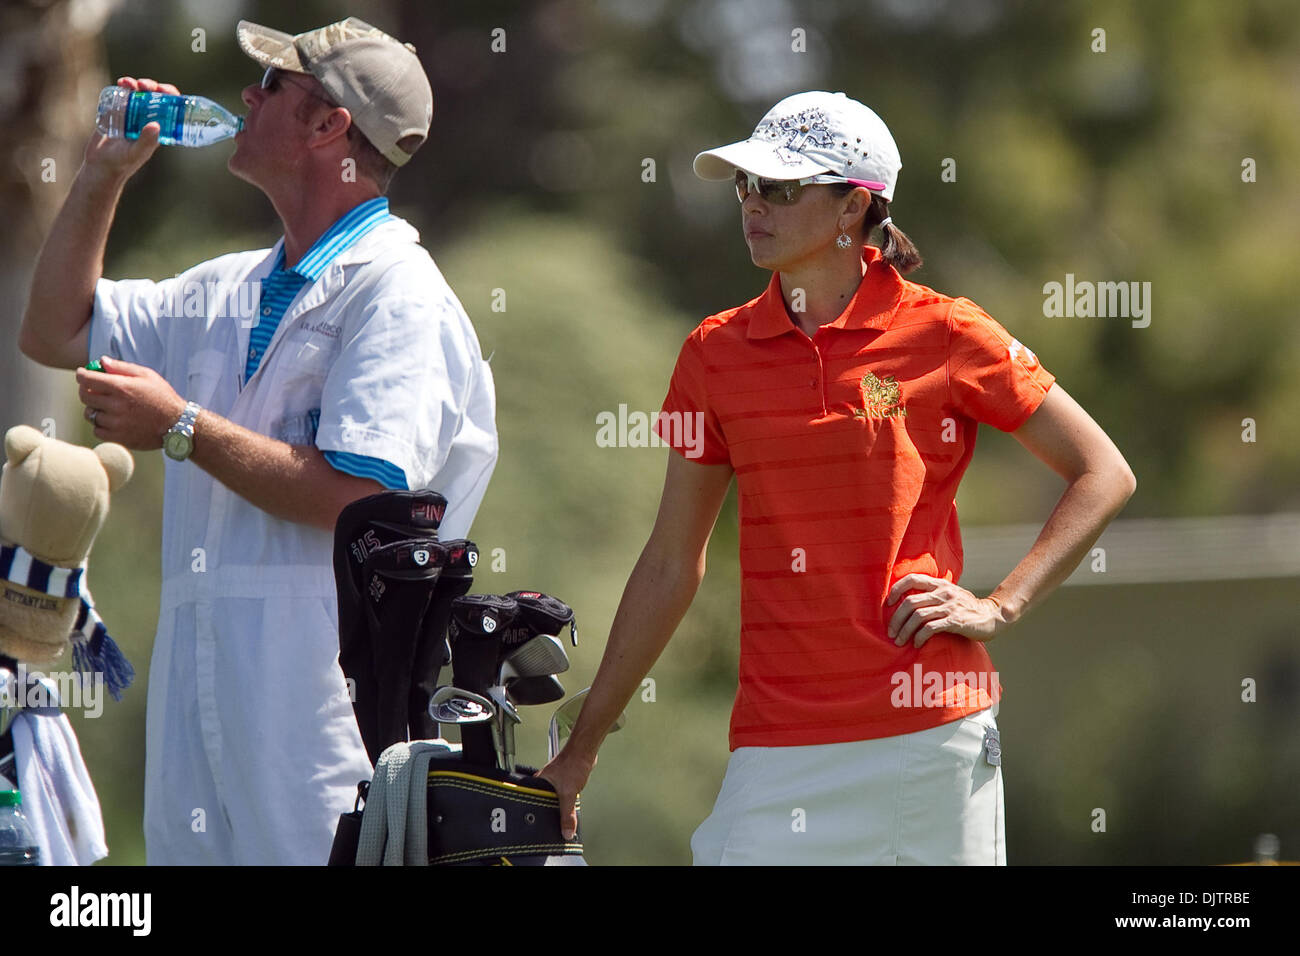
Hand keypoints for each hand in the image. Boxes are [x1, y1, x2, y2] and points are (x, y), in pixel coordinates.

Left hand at [76, 356, 185, 449]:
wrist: (177, 424)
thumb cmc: (162, 396)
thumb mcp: (147, 375)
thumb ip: (122, 367)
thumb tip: (101, 361)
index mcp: (121, 387)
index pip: (88, 379)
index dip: (82, 374)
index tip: (83, 374)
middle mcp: (116, 405)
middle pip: (85, 396)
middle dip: (86, 390)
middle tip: (93, 390)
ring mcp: (116, 423)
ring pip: (90, 414)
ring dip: (94, 409)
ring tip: (106, 407)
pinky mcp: (118, 437)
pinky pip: (97, 430)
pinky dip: (100, 425)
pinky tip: (112, 420)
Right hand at [83, 77, 179, 183]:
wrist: (99, 165)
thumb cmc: (121, 163)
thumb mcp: (136, 153)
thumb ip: (146, 142)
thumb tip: (156, 125)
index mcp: (158, 129)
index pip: (170, 109)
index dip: (170, 96)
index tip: (164, 90)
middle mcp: (147, 120)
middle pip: (155, 97)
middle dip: (153, 87)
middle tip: (145, 86)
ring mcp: (132, 115)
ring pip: (139, 93)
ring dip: (137, 84)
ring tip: (129, 83)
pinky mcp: (117, 112)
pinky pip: (122, 95)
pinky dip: (124, 87)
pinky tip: (121, 83)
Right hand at [535, 749, 595, 841]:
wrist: (585, 752)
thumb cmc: (573, 763)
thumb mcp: (569, 793)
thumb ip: (567, 814)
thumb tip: (567, 832)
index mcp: (537, 784)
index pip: (532, 805)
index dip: (537, 818)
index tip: (541, 829)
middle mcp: (543, 784)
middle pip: (543, 806)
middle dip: (550, 816)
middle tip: (554, 826)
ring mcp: (553, 784)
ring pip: (554, 803)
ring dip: (559, 810)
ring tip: (562, 817)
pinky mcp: (563, 784)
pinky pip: (561, 799)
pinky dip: (565, 804)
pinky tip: (568, 807)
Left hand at [884, 573, 1008, 648]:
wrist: (993, 616)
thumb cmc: (967, 608)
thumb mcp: (950, 595)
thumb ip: (933, 595)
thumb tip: (908, 602)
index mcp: (940, 584)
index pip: (912, 579)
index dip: (896, 589)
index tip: (888, 604)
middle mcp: (943, 593)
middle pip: (910, 602)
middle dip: (896, 619)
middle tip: (891, 632)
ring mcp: (949, 606)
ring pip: (917, 616)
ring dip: (904, 631)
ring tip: (899, 641)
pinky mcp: (955, 621)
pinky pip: (930, 628)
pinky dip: (919, 637)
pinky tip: (917, 644)